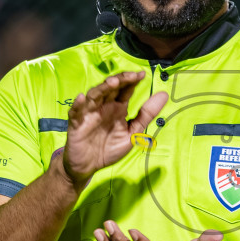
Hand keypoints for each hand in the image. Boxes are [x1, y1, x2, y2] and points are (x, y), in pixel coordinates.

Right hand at [61, 72, 168, 187]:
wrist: (89, 166)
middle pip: (110, 88)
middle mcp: (103, 107)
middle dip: (120, 80)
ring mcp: (89, 113)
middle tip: (130, 76)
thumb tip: (164, 95)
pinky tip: (81, 98)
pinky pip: (75, 112)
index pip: (125, 89)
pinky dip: (77, 105)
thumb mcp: (133, 133)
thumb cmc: (110, 148)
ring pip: (94, 95)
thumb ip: (146, 114)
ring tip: (112, 82)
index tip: (142, 74)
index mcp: (117, 108)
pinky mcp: (76, 124)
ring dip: (102, 88)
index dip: (132, 80)